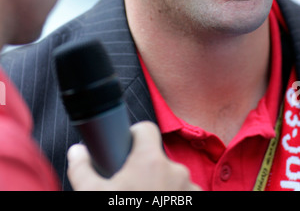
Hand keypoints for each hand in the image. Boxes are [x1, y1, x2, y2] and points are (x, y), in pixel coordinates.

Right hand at [67, 121, 200, 190]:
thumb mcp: (92, 195)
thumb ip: (82, 169)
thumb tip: (76, 151)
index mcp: (150, 161)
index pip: (146, 129)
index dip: (133, 135)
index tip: (124, 148)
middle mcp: (175, 170)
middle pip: (157, 157)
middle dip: (144, 168)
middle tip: (129, 188)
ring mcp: (190, 190)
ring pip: (172, 177)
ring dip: (161, 185)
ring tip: (143, 201)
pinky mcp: (198, 203)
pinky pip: (184, 194)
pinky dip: (173, 199)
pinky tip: (158, 207)